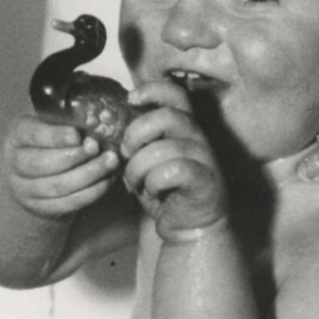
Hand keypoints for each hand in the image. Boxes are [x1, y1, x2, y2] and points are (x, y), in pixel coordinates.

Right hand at [0, 114, 120, 219]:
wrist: (30, 172)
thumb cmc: (47, 138)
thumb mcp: (49, 122)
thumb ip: (66, 120)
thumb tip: (95, 117)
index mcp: (16, 135)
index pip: (33, 135)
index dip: (55, 136)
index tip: (78, 135)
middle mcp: (14, 164)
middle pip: (43, 164)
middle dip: (76, 157)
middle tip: (101, 148)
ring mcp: (23, 189)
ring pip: (57, 186)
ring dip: (88, 175)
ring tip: (110, 163)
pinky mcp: (38, 208)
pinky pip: (65, 204)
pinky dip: (89, 194)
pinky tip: (105, 181)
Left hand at [121, 79, 227, 240]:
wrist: (191, 228)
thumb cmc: (165, 192)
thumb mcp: (147, 160)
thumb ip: (138, 140)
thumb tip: (112, 126)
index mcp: (184, 127)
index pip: (176, 93)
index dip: (152, 90)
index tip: (131, 99)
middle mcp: (198, 137)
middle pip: (166, 116)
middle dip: (136, 134)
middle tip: (127, 154)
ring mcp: (205, 159)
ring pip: (164, 148)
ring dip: (138, 167)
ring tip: (135, 183)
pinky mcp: (206, 182)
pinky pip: (173, 171)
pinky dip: (154, 183)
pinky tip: (153, 192)